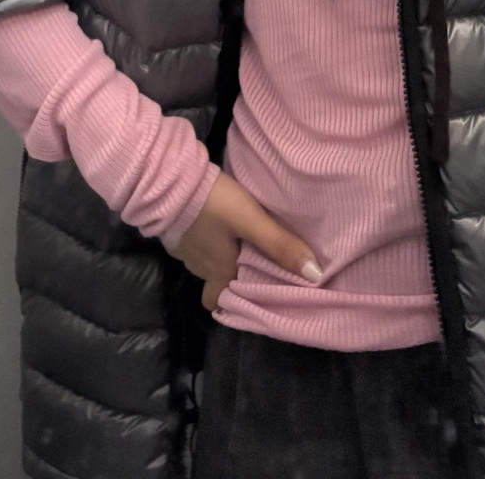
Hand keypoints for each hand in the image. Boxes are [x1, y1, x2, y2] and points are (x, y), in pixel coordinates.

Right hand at [166, 174, 321, 311]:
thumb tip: (315, 276)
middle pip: (214, 279)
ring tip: (238, 237)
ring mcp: (183, 248)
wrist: (168, 182)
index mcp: (218, 270)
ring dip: (218, 253)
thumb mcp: (251, 222)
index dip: (230, 301)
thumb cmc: (213, 206)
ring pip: (204, 260)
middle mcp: (199, 266)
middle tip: (252, 260)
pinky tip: (215, 221)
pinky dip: (204, 236)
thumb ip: (280, 245)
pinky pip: (192, 241)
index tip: (249, 294)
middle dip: (230, 274)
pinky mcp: (173, 229)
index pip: (217, 301)